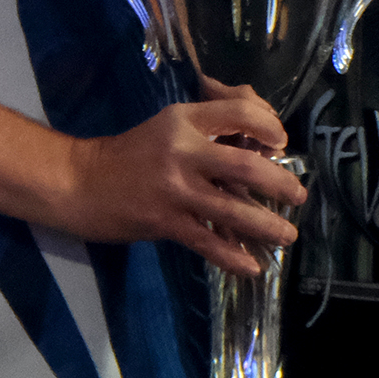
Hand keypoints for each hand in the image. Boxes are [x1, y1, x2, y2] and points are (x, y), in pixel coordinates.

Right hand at [68, 96, 302, 276]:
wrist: (80, 182)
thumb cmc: (131, 152)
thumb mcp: (170, 124)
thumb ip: (212, 119)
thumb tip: (260, 120)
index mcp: (185, 119)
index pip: (240, 111)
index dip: (269, 124)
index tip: (280, 144)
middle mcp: (183, 150)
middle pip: (246, 164)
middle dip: (280, 183)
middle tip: (298, 195)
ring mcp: (175, 189)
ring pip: (233, 209)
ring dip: (267, 225)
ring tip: (288, 236)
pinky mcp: (165, 221)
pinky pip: (208, 242)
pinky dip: (233, 256)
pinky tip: (252, 266)